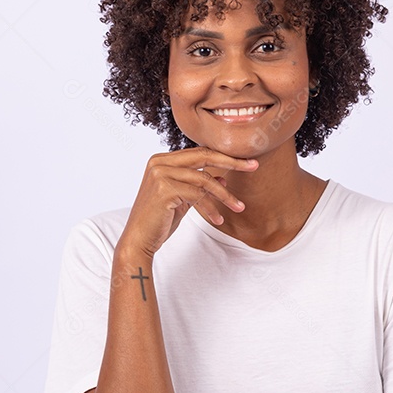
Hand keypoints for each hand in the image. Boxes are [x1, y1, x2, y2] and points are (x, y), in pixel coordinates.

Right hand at [120, 146, 257, 257]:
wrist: (138, 240)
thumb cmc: (159, 220)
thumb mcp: (183, 199)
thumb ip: (199, 185)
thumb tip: (223, 176)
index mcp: (162, 160)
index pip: (199, 152)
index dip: (224, 156)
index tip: (246, 161)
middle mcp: (159, 162)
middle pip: (204, 156)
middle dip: (232, 161)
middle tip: (254, 166)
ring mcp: (160, 174)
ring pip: (204, 179)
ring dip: (225, 194)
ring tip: (238, 207)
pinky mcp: (164, 189)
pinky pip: (197, 196)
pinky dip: (211, 208)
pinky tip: (218, 219)